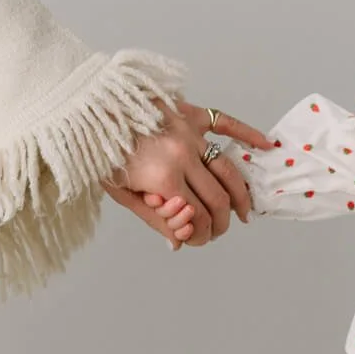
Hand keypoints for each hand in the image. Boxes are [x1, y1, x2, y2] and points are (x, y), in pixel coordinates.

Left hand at [102, 100, 278, 250]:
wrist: (88, 111)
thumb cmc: (101, 154)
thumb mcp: (121, 193)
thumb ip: (154, 218)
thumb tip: (179, 242)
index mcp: (164, 179)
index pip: (198, 216)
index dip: (202, 234)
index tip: (198, 240)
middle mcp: (183, 156)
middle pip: (218, 198)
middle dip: (222, 221)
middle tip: (220, 231)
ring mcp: (190, 133)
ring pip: (228, 169)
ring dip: (239, 194)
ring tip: (243, 210)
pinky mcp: (189, 113)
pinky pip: (225, 123)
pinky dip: (248, 134)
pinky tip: (266, 145)